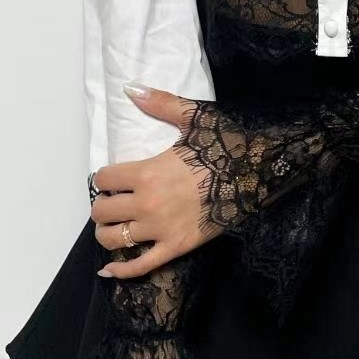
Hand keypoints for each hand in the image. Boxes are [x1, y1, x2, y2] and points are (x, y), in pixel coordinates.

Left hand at [90, 85, 216, 278]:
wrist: (256, 173)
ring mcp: (160, 229)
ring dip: (108, 233)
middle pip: (102, 211)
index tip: (112, 179)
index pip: (103, 179)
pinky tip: (109, 269)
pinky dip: (121, 270)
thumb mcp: (193, 118)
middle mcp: (147, 203)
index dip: (104, 178)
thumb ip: (160, 103)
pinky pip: (140, 265)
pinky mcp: (176, 247)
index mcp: (146, 172)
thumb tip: (131, 89)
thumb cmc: (225, 145)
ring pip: (114, 239)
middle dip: (103, 206)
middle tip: (113, 202)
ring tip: (115, 227)